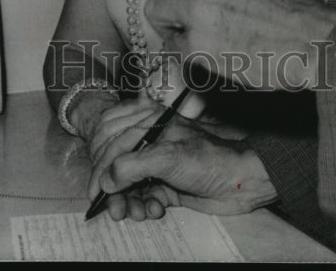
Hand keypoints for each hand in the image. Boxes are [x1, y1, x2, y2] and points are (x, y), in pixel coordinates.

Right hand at [87, 106, 275, 219]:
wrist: (239, 180)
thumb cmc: (208, 159)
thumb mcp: (168, 157)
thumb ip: (131, 166)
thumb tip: (104, 180)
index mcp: (147, 121)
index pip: (108, 138)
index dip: (99, 166)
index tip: (96, 191)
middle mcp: (148, 140)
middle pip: (113, 163)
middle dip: (112, 188)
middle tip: (114, 207)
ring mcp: (156, 162)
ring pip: (126, 183)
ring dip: (126, 201)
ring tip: (134, 213)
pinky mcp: (164, 184)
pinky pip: (141, 196)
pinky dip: (142, 206)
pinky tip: (153, 210)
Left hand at [144, 0, 335, 90]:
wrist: (313, 46)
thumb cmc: (305, 13)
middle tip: (177, 6)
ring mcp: (197, 12)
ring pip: (154, 9)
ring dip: (166, 21)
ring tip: (182, 30)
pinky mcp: (196, 46)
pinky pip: (170, 44)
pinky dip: (180, 49)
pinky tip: (198, 51)